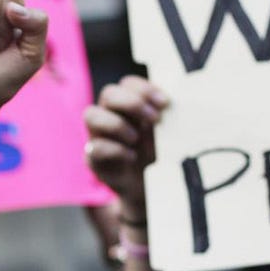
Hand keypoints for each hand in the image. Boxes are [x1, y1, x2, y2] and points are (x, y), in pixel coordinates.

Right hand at [83, 75, 168, 217]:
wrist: (149, 187)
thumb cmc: (157, 153)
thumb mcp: (167, 132)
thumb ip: (169, 116)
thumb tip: (179, 103)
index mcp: (128, 104)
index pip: (128, 83)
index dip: (145, 89)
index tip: (165, 103)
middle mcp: (110, 115)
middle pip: (108, 92)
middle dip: (132, 103)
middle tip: (153, 118)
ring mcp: (98, 135)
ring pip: (91, 114)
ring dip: (117, 124)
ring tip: (136, 139)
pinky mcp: (92, 158)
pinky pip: (93, 147)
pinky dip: (114, 150)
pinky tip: (131, 157)